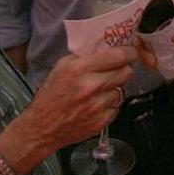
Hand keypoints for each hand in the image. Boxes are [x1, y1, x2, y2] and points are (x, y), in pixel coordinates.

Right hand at [21, 47, 137, 150]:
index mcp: (79, 68)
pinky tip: (96, 105)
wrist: (42, 127)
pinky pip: (116, 107)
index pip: (118, 55)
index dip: (129, 52)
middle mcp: (90, 86)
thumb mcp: (62, 66)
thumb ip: (86, 55)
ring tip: (99, 91)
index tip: (131, 51)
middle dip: (123, 69)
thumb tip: (109, 47)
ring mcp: (97, 105)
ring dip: (114, 89)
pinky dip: (109, 106)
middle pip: (126, 72)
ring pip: (122, 90)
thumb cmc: (51, 96)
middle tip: (117, 70)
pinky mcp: (101, 121)